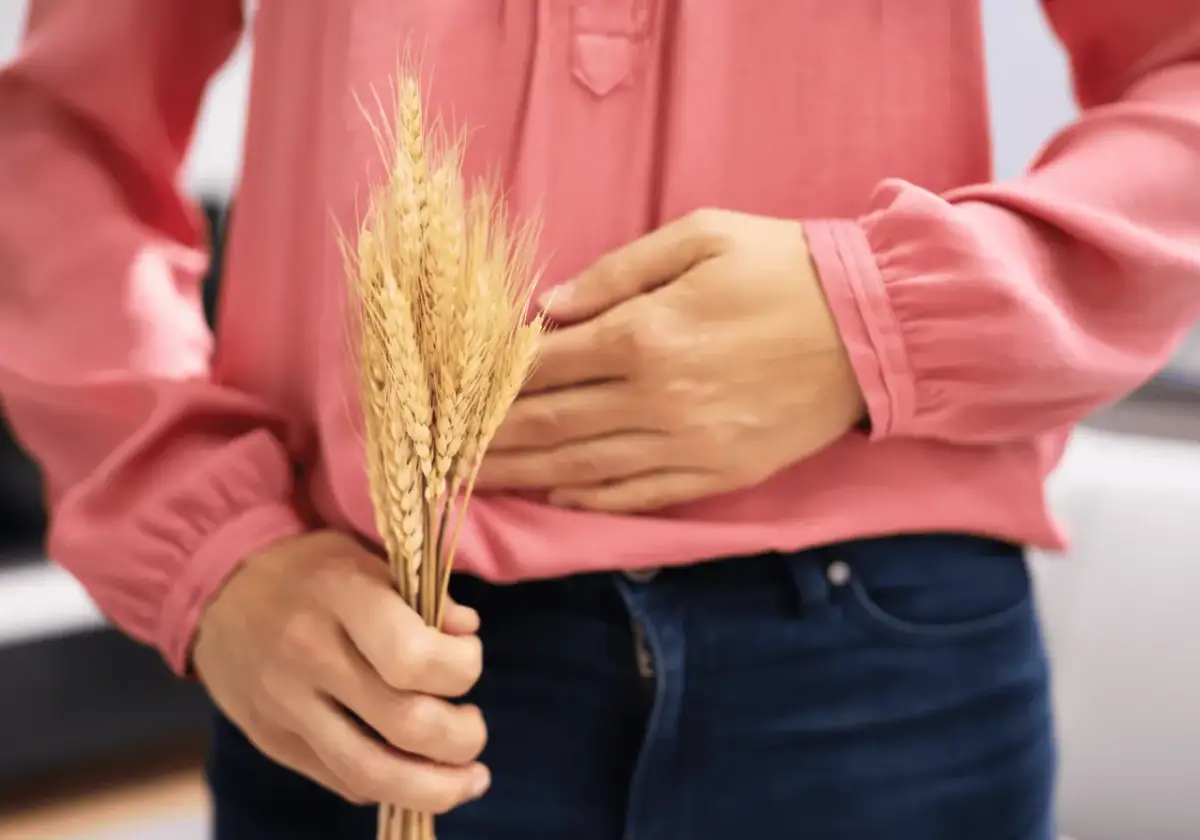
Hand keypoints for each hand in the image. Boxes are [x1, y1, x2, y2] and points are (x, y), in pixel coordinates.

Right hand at [192, 531, 488, 811]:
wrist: (217, 592)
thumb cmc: (310, 571)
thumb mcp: (366, 558)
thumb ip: (423, 596)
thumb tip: (467, 631)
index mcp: (341, 598)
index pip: (413, 658)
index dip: (461, 669)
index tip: (468, 660)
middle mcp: (309, 656)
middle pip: (404, 723)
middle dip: (461, 738)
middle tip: (474, 728)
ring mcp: (285, 706)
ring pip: (372, 772)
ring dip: (436, 788)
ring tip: (468, 779)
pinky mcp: (273, 741)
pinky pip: (342, 781)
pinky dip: (391, 786)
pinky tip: (417, 775)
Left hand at [477, 209, 864, 512]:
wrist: (874, 327)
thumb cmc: (784, 268)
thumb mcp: (700, 236)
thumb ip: (616, 272)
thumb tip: (549, 308)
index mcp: (645, 334)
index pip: (543, 365)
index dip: (489, 380)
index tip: (449, 389)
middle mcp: (657, 399)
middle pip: (550, 424)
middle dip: (488, 437)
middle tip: (435, 449)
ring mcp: (688, 446)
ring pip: (583, 468)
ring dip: (522, 476)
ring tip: (470, 483)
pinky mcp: (718, 475)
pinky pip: (639, 497)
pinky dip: (589, 501)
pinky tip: (553, 499)